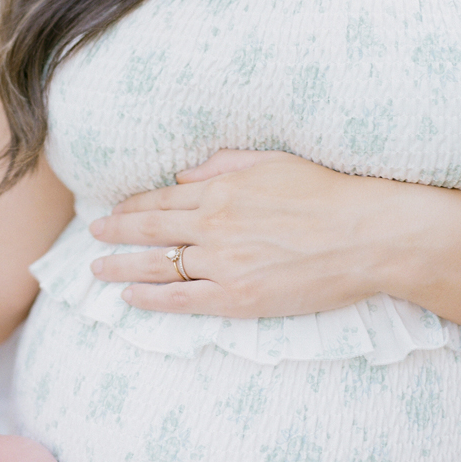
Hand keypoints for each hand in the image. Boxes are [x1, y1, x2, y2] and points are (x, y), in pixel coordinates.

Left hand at [89, 150, 423, 316]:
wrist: (366, 235)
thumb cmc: (328, 193)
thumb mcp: (274, 161)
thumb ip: (225, 165)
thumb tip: (185, 174)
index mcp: (222, 189)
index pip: (163, 198)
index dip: (133, 205)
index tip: (115, 210)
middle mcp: (213, 224)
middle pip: (150, 228)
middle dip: (116, 232)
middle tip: (94, 235)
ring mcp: (222, 263)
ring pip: (157, 265)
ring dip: (121, 267)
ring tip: (97, 270)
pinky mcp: (237, 297)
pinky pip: (181, 300)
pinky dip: (149, 300)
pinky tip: (129, 299)